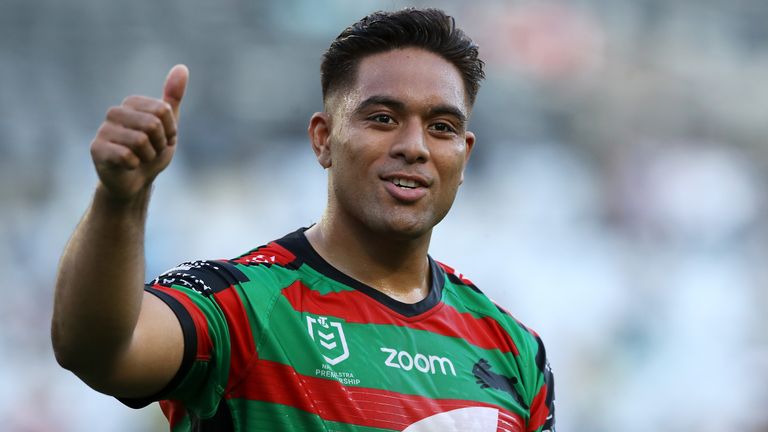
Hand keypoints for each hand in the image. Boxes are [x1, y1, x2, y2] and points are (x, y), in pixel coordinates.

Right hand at [90, 65, 188, 200]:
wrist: (136, 182)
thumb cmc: (151, 152)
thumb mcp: (168, 126)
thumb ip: (173, 98)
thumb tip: (182, 67)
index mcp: (132, 103)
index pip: (163, 110)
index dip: (169, 130)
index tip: (162, 139)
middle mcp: (115, 112)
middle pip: (152, 124)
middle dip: (159, 144)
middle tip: (151, 151)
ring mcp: (103, 130)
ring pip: (140, 140)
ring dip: (148, 156)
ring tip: (140, 158)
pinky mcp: (96, 149)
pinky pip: (126, 155)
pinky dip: (135, 165)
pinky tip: (129, 166)